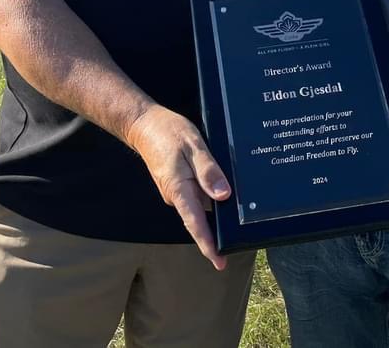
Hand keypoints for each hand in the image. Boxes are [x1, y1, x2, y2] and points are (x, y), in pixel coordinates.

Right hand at [126, 104, 229, 269]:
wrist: (144, 124)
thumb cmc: (168, 133)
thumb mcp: (193, 146)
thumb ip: (208, 170)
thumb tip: (223, 196)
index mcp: (179, 190)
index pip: (195, 225)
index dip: (208, 245)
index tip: (220, 263)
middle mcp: (177, 196)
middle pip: (201, 219)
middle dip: (220, 229)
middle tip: (244, 236)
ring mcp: (177, 191)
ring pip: (202, 205)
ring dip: (218, 209)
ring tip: (242, 212)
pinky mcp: (179, 184)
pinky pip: (198, 194)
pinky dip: (211, 194)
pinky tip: (225, 189)